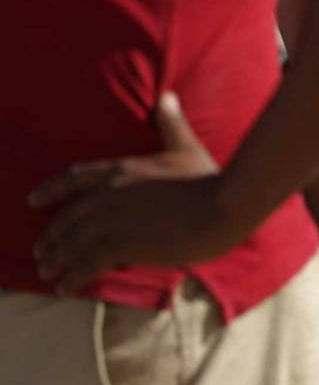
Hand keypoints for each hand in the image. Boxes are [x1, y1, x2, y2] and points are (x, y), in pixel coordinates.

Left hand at [29, 92, 241, 293]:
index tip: (32, 201)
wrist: (221, 206)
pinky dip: (72, 277)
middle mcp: (108, 194)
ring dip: (56, 259)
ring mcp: (112, 220)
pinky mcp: (122, 245)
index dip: (49, 190)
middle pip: (66, 217)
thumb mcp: (186, 147)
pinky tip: (65, 288)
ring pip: (71, 243)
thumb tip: (167, 96)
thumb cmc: (207, 178)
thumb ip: (171, 123)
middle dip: (50, 236)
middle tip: (41, 251)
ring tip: (47, 272)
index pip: (73, 178)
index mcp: (120, 169)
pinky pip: (86, 264)